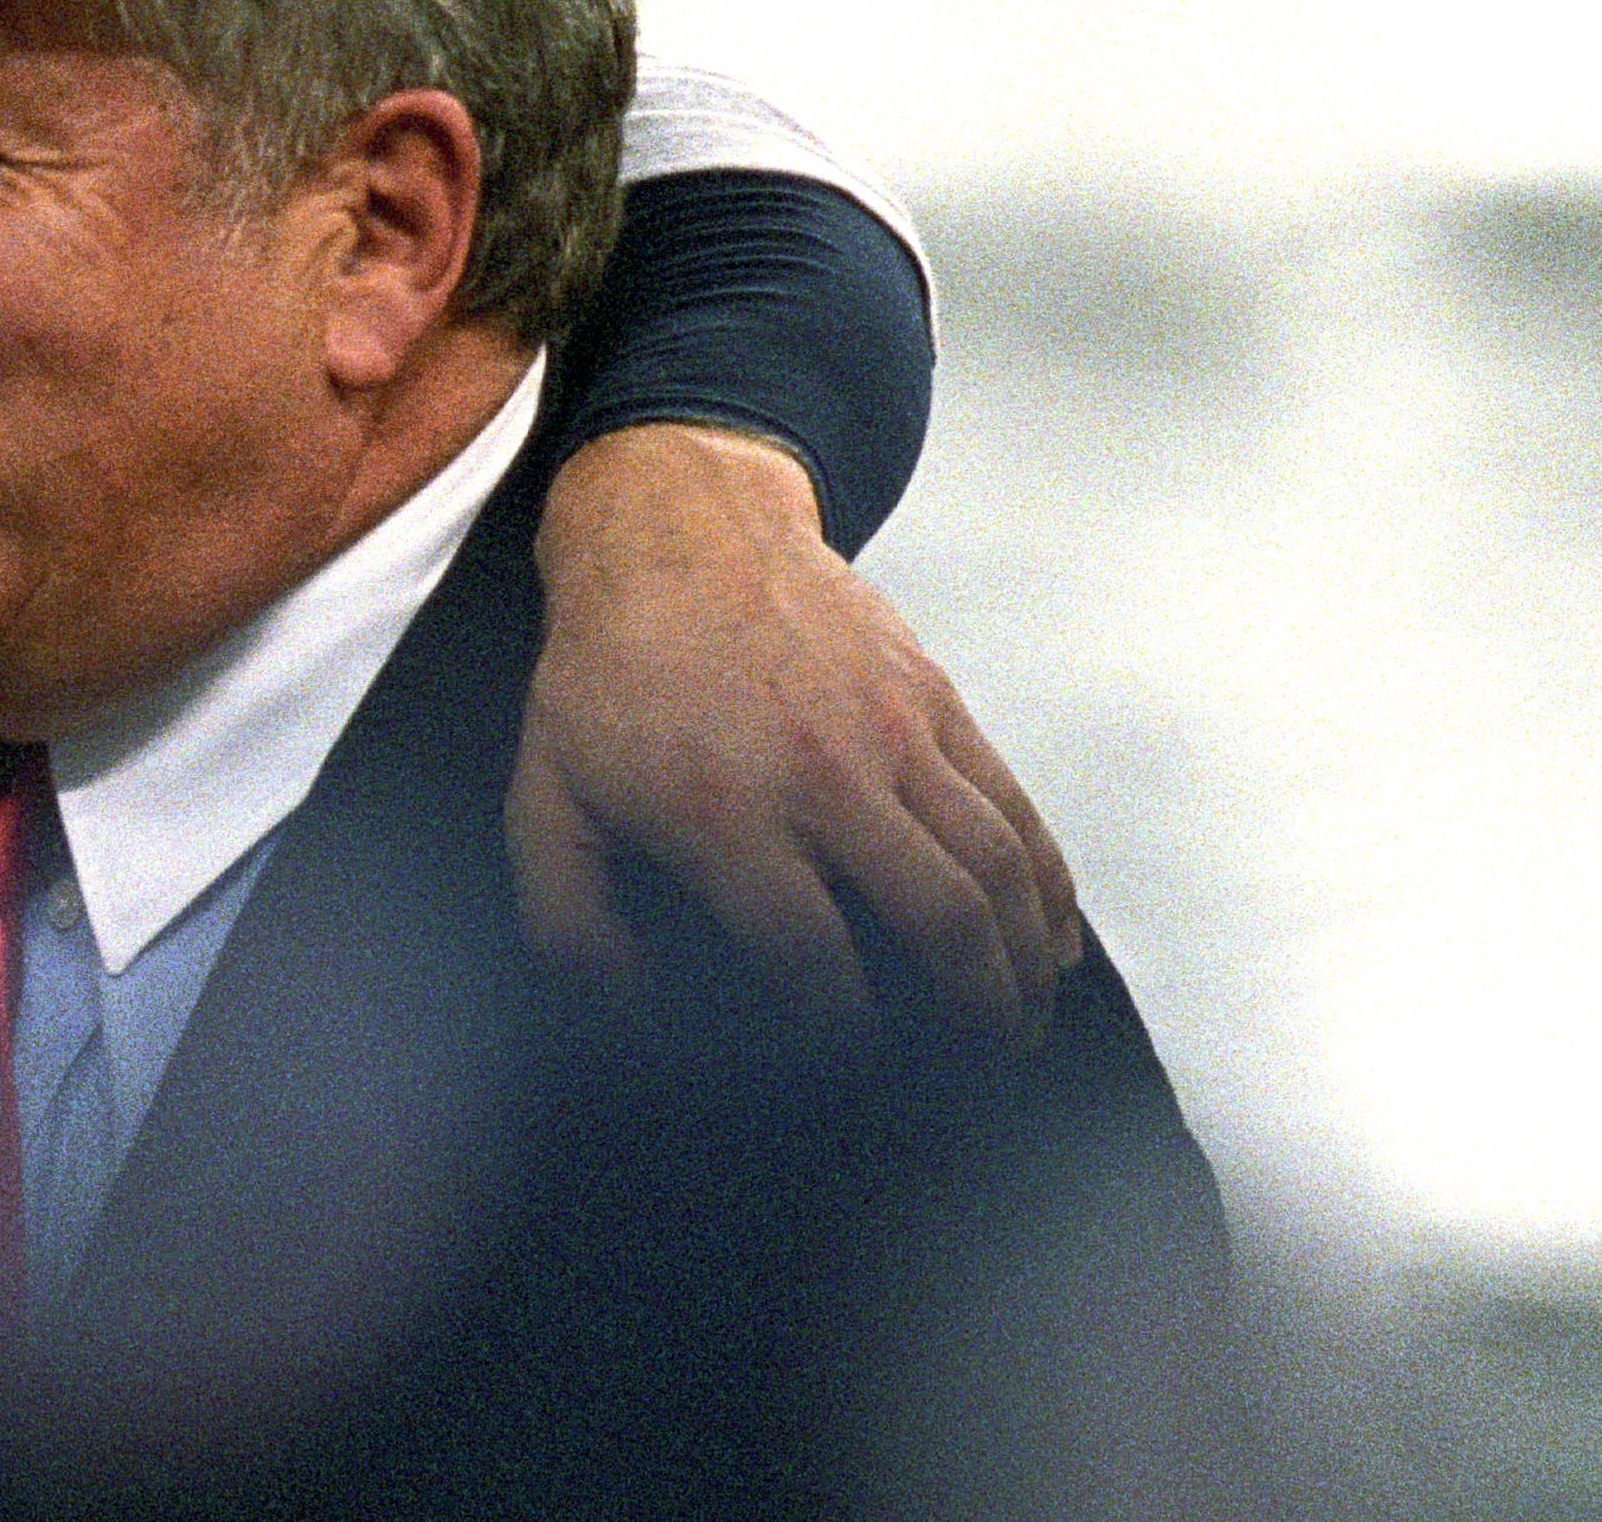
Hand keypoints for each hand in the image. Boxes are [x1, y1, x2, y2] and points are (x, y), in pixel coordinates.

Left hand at [509, 421, 1080, 1039]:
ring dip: (1026, 962)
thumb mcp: (548, 795)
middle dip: (974, 1015)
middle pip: (939, 921)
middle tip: (984, 1068)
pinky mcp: (935, 698)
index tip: (854, 1061)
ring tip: (1025, 1023)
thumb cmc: (607, 674)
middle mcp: (825, 774)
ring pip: (996, 868)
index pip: (810, 956)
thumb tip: (627, 1007)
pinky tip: (1054, 940)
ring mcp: (893, 731)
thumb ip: (568, 917)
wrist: (678, 532)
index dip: (842, 1029)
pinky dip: (1048, 883)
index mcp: (725, 810)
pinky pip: (1014, 806)